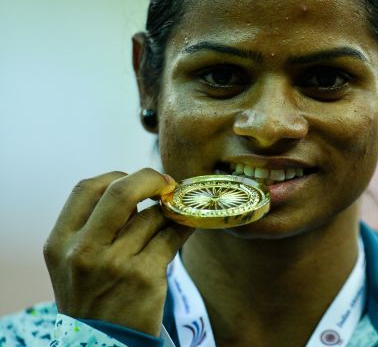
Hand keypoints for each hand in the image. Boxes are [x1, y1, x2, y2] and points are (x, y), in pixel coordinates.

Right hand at [43, 168, 193, 335]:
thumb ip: (96, 226)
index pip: (87, 188)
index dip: (118, 176)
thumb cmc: (93, 299)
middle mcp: (83, 251)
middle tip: (167, 183)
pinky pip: (173, 236)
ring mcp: (115, 263)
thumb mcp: (73, 263)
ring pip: (153, 216)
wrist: (102, 346)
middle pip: (121, 191)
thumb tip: (141, 187)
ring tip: (173, 220)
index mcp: (60, 243)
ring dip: (169, 213)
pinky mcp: (145, 276)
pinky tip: (188, 225)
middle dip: (150, 179)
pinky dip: (185, 225)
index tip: (138, 180)